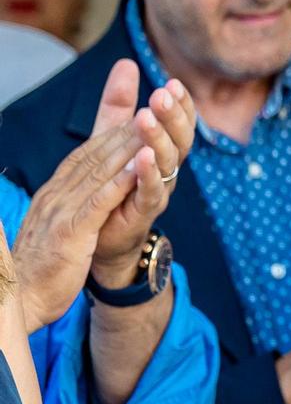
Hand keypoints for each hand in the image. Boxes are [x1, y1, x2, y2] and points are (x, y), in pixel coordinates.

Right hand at [9, 116, 142, 329]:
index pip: (88, 153)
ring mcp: (62, 210)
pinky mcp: (70, 231)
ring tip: (153, 122)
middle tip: (155, 104)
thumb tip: (87, 182)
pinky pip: (98, 201)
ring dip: (127, 145)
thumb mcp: (63, 224)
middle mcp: (57, 194)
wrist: (22, 298)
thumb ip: (75, 199)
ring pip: (99, 170)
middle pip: (96, 154)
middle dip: (126, 127)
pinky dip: (120, 181)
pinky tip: (140, 165)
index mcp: (56, 191)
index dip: (115, 129)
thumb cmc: (47, 263)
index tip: (142, 110)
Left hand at [88, 60, 197, 287]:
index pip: (180, 123)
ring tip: (147, 116)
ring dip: (160, 138)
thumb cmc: (112, 185)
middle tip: (162, 93)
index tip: (173, 82)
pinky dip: (149, 173)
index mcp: (163, 150)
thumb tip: (126, 63)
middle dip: (173, 115)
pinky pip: (152, 191)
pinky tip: (142, 156)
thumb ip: (117, 105)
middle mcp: (168, 169)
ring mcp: (159, 190)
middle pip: (181, 138)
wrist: (99, 238)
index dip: (181, 104)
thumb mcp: (110, 137)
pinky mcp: (143, 211)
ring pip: (169, 162)